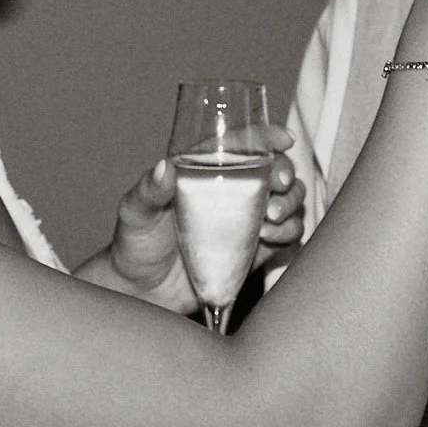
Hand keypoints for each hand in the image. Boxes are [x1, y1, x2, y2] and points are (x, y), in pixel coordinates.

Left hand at [89, 132, 303, 314]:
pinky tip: (270, 239)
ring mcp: (247, 219)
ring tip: (271, 219)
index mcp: (206, 168)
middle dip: (287, 174)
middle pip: (276, 169)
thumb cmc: (136, 243)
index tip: (284, 140)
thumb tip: (163, 167)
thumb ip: (149, 191)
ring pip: (289, 200)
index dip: (267, 136)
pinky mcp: (256, 249)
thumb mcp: (136, 212)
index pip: (243, 142)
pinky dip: (289, 233)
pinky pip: (287, 236)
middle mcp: (232, 189)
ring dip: (291, 205)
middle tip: (279, 186)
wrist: (143, 290)